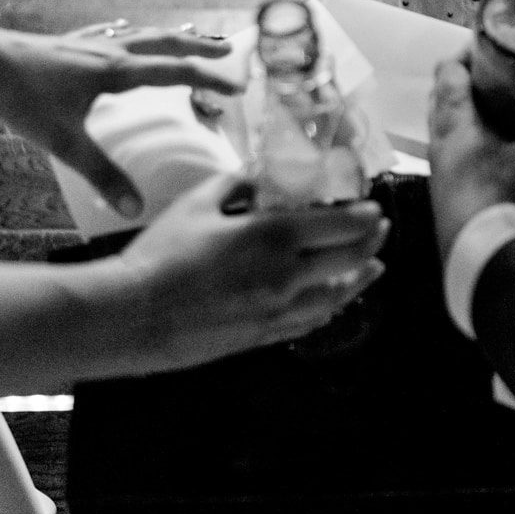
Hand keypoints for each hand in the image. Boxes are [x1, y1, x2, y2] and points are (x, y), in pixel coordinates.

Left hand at [0, 20, 242, 217]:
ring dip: (169, 40)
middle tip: (229, 50)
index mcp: (115, 71)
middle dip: (199, 48)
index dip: (212, 79)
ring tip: (187, 42)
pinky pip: (111, 38)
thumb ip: (102, 173)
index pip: (177, 72)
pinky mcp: (66, 47)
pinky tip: (119, 42)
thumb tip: (134, 208)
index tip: (241, 86)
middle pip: (166, 43)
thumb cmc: (17, 96)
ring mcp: (87, 45)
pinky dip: (129, 40)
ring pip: (140, 36)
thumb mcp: (62, 141)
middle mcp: (108, 51)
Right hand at [107, 173, 388, 371]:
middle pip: (350, 260)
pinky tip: (333, 302)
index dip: (364, 215)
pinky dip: (330, 308)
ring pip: (337, 296)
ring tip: (373, 267)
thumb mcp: (199, 203)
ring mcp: (278, 311)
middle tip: (380, 231)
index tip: (373, 207)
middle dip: (371, 243)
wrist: (134, 314)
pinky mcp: (264, 337)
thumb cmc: (162, 253)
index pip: (341, 225)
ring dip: (360, 279)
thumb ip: (237, 185)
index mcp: (274, 237)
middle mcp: (287, 276)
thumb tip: (259, 176)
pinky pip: (311, 323)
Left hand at [426, 56, 514, 260]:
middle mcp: (440, 140)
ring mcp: (442, 168)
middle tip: (498, 76)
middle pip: (443, 99)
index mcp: (452, 120)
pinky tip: (501, 152)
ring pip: (450, 129)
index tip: (489, 44)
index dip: (465, 53)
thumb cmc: (502, 192)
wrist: (481, 253)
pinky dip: (477, 146)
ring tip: (503, 112)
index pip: (448, 71)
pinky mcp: (450, 192)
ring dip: (471, 118)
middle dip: (467, 84)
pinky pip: (460, 156)